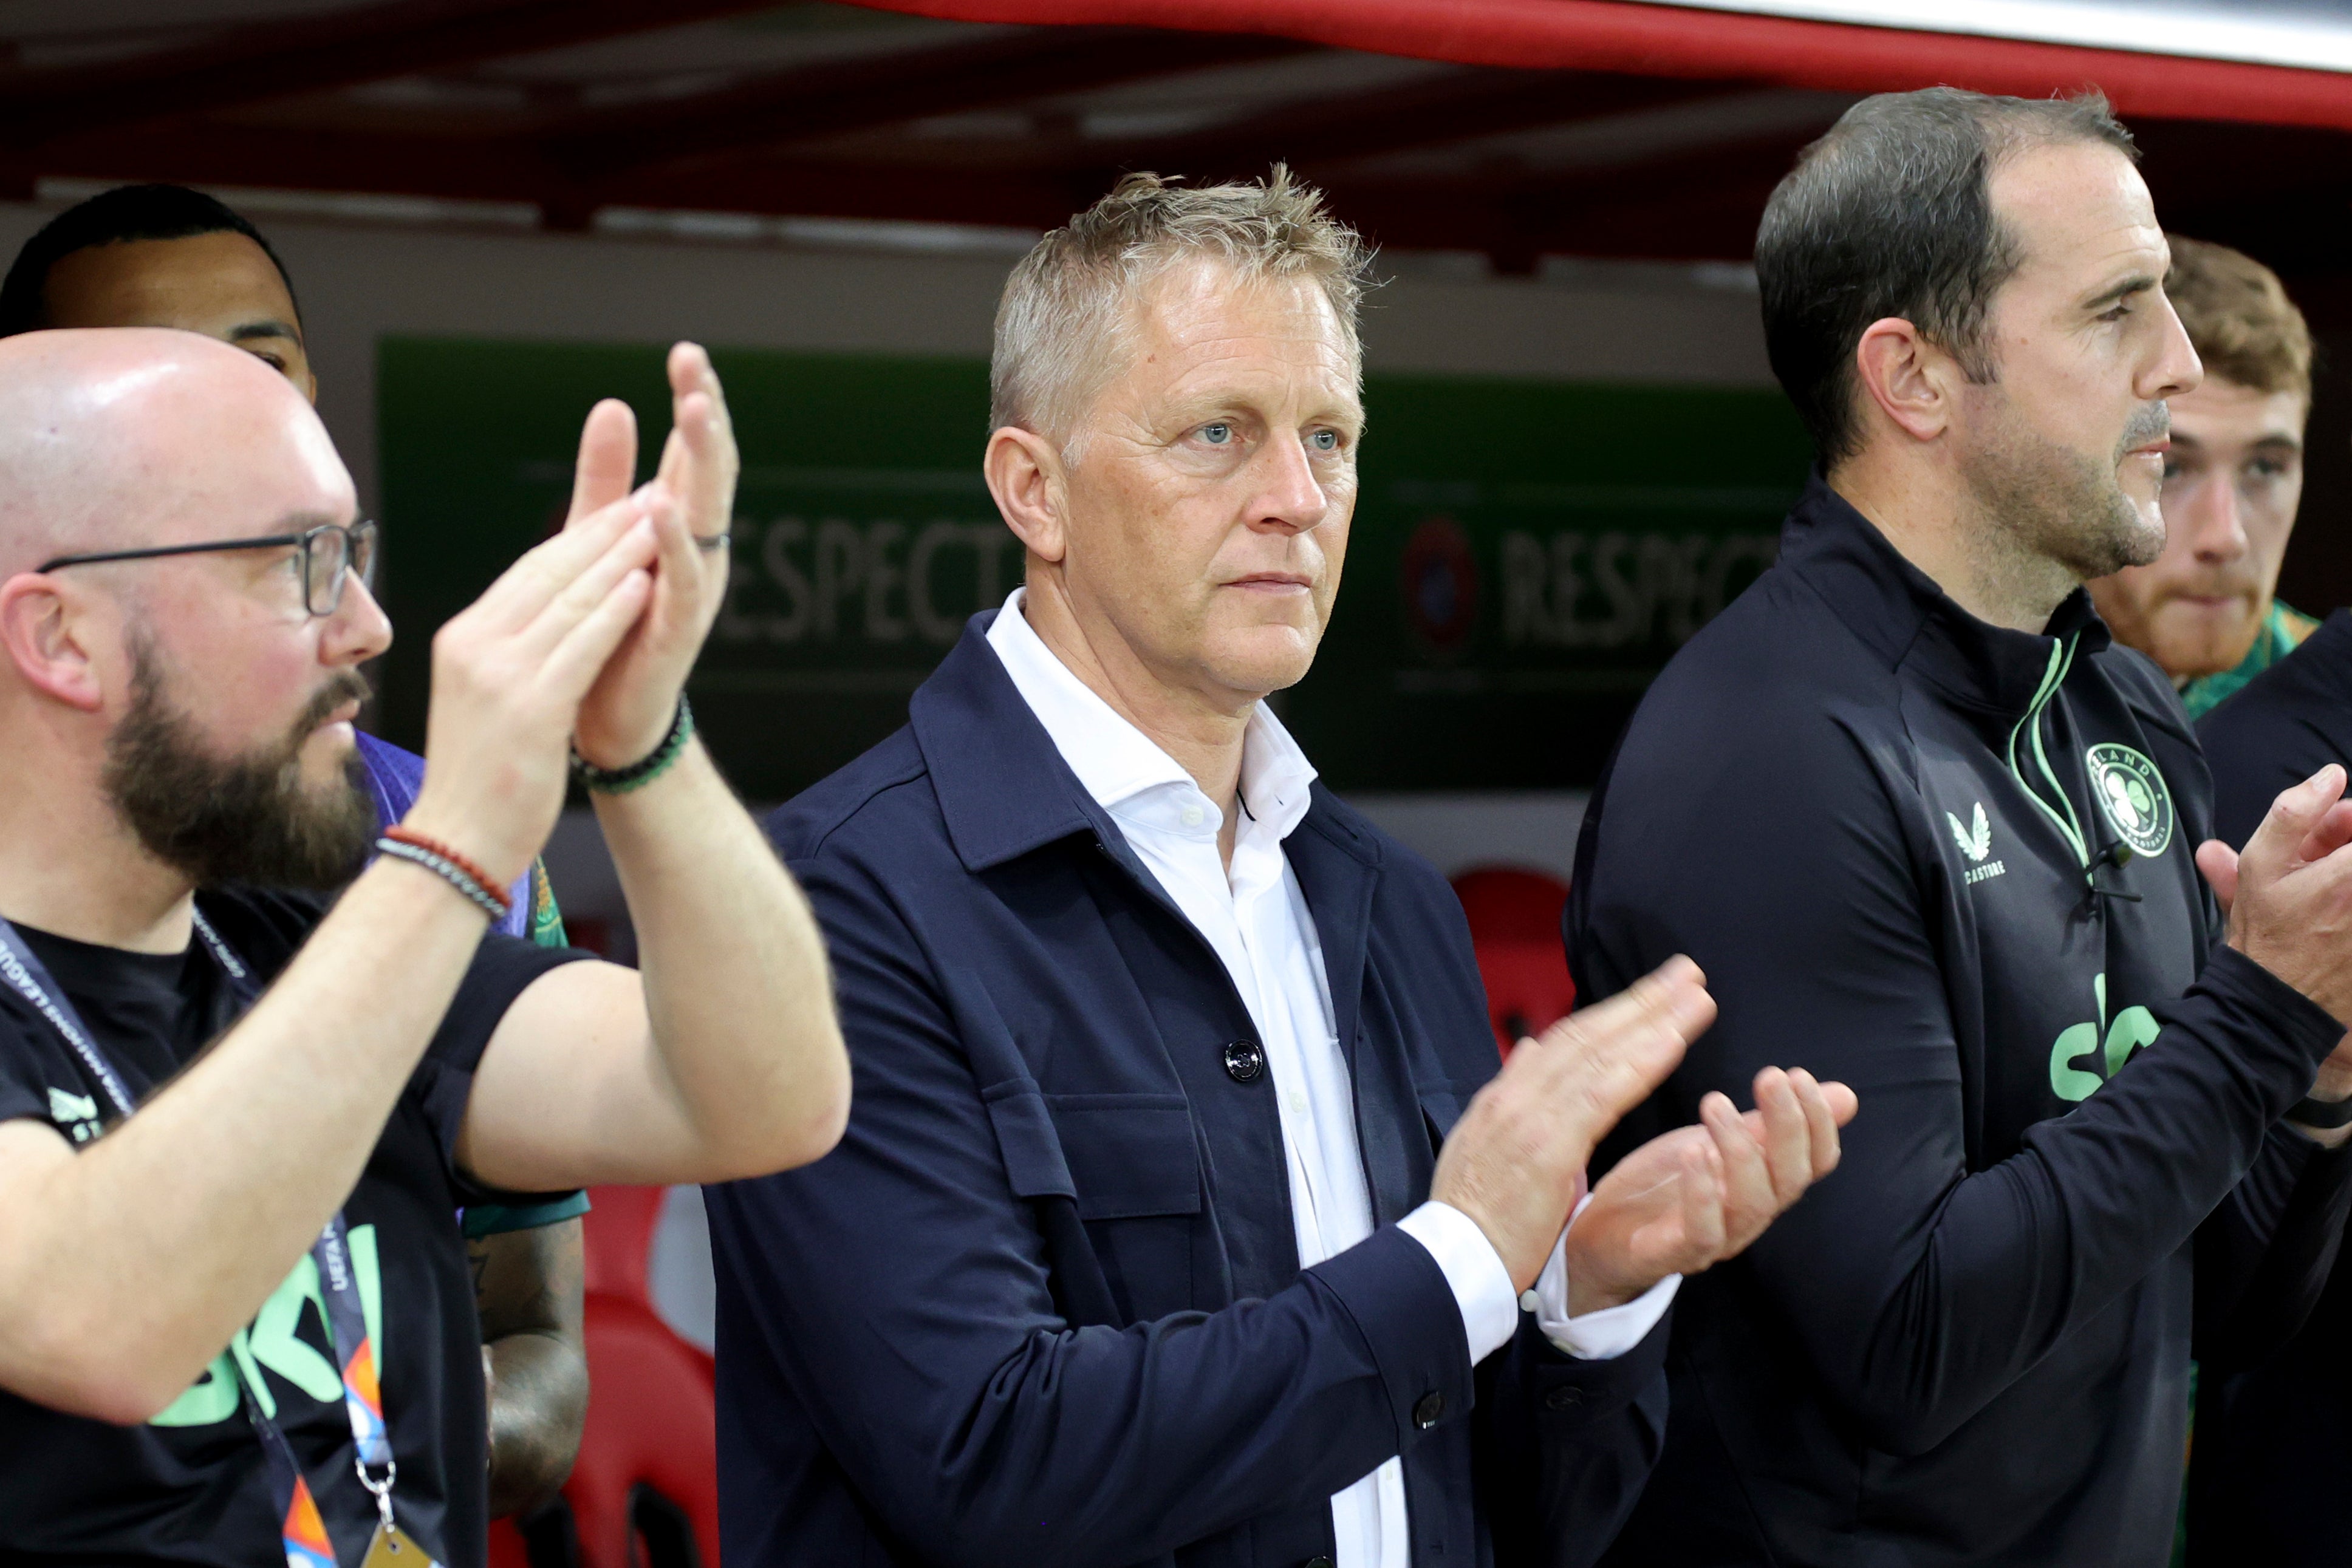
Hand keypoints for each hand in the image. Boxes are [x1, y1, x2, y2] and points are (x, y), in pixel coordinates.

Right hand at [405, 495, 659, 886]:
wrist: (456, 842)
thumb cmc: (483, 777)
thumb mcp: (489, 697)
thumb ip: (513, 653)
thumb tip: (549, 616)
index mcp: (464, 637)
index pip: (530, 571)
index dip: (581, 533)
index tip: (621, 503)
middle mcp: (474, 643)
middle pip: (551, 571)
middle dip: (606, 528)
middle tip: (651, 493)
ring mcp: (498, 674)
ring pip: (570, 600)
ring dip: (620, 557)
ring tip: (660, 522)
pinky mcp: (529, 706)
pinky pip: (580, 645)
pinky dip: (614, 610)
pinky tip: (645, 584)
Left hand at [562, 343, 739, 769]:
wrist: (607, 718)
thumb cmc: (610, 627)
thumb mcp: (601, 539)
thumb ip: (608, 478)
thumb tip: (614, 402)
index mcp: (680, 526)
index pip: (695, 451)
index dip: (696, 402)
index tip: (686, 353)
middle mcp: (697, 551)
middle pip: (710, 471)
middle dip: (706, 417)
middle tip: (695, 366)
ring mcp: (693, 590)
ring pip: (706, 515)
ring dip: (702, 463)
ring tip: (693, 411)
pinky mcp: (677, 631)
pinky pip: (682, 582)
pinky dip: (673, 544)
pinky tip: (660, 507)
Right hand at [1432, 957, 1715, 1290]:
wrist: (1451, 1257)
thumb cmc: (1474, 1210)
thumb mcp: (1484, 1138)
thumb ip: (1513, 1090)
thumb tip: (1529, 1048)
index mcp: (1507, 1093)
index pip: (1567, 1039)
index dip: (1615, 1012)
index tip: (1655, 991)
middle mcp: (1518, 1093)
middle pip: (1589, 1033)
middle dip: (1643, 1000)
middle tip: (1688, 972)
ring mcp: (1531, 1116)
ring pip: (1600, 1055)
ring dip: (1654, 1021)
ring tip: (1697, 998)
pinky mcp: (1548, 1147)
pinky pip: (1602, 1096)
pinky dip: (1639, 1064)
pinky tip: (1672, 1041)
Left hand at [1560, 1067, 1856, 1314]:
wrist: (1602, 1237)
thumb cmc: (1666, 1186)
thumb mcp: (1719, 1140)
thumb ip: (1772, 1122)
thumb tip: (1844, 1094)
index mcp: (1765, 1184)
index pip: (1815, 1161)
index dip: (1818, 1121)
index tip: (1798, 1074)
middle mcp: (1749, 1215)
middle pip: (1791, 1179)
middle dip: (1788, 1125)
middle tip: (1770, 1076)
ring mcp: (1716, 1238)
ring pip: (1752, 1203)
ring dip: (1741, 1149)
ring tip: (1715, 1103)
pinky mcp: (1671, 1253)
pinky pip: (1702, 1232)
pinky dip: (1702, 1192)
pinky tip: (1694, 1152)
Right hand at [2199, 764, 2351, 1034]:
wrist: (2277, 1002)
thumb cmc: (2266, 936)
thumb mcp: (2259, 867)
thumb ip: (2291, 814)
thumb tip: (2329, 776)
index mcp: (2347, 874)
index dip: (2345, 821)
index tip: (2329, 827)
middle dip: (2346, 842)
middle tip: (2319, 857)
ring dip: (2342, 867)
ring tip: (2324, 884)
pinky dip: (2342, 896)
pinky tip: (2331, 912)